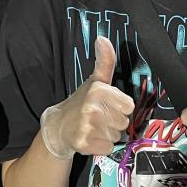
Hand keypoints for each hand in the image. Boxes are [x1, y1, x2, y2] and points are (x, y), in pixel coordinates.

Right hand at [39, 36, 134, 158]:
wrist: (58, 127)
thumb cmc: (80, 103)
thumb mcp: (95, 80)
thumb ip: (105, 61)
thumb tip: (103, 39)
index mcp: (98, 90)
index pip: (129, 106)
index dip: (119, 107)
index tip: (106, 105)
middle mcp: (93, 108)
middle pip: (124, 122)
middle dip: (114, 122)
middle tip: (98, 118)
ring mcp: (88, 126)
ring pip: (117, 135)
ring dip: (108, 134)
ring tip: (93, 127)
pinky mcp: (85, 143)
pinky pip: (108, 147)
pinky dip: (101, 145)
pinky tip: (90, 137)